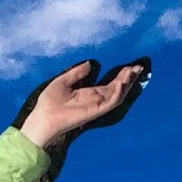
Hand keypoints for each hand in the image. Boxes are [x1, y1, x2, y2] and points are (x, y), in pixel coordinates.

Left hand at [18, 58, 148, 148]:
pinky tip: (122, 82)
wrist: (42, 118)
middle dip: (129, 77)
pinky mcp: (95, 110)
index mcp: (89, 94)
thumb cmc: (49, 103)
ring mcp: (97, 105)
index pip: (110, 84)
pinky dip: (118, 92)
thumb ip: (76, 73)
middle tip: (139, 66)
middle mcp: (96, 99)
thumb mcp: (62, 82)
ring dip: (127, 83)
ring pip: (118, 94)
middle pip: (118, 88)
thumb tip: (89, 63)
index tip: (130, 65)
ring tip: (134, 71)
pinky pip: (111, 102)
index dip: (121, 75)